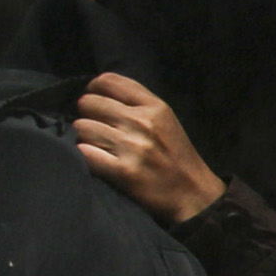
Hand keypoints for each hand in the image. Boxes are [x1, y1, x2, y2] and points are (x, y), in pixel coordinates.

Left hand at [73, 73, 226, 223]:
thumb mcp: (166, 120)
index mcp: (155, 107)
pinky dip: (84, 155)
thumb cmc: (176, 156)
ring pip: (81, 127)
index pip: (107, 81)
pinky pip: (83, 152)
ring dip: (84, 138)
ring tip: (99, 147)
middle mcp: (143, 122)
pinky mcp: (123, 171)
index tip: (97, 104)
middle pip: (88, 103)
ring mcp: (132, 146)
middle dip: (88, 115)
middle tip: (98, 129)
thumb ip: (137, 102)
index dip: (93, 90)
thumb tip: (96, 93)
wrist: (194, 194)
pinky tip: (96, 160)